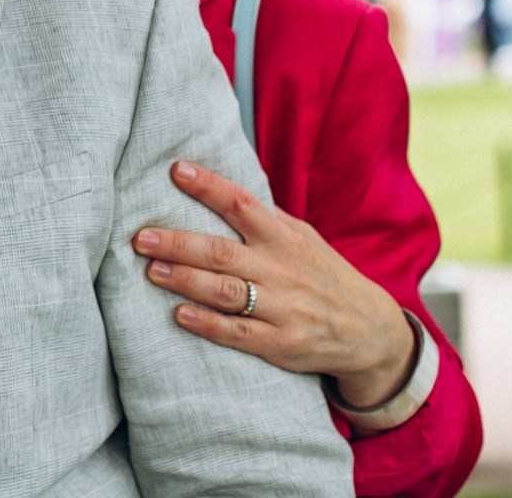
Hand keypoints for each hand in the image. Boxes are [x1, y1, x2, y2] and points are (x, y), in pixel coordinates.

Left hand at [133, 160, 417, 410]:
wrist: (370, 330)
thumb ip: (266, 219)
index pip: (242, 204)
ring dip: (184, 280)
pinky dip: (207, 324)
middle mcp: (281, 269)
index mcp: (284, 238)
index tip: (176, 169)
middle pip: (222, 252)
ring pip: (224, 291)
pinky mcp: (280, 343)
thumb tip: (221, 189)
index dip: (209, 186)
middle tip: (141, 237)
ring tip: (151, 269)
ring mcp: (281, 308)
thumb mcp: (304, 238)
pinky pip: (238, 333)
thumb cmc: (324, 276)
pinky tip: (180, 315)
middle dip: (179, 243)